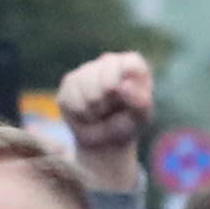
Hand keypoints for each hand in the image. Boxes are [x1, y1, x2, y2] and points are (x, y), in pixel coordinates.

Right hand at [57, 50, 154, 190]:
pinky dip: (77, 112)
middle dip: (106, 100)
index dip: (122, 84)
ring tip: (98, 116)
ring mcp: (87, 72)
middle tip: (110, 112)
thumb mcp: (141, 118)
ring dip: (91, 108)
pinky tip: (85, 116)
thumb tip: (123, 86)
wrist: (104, 145)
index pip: (128, 63)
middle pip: (102, 73)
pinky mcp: (69, 84)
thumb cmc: (127, 127)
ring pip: (83, 85)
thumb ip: (139, 101)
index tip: (121, 101)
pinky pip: (69, 96)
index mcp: (132, 66)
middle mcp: (109, 63)